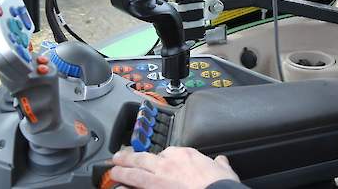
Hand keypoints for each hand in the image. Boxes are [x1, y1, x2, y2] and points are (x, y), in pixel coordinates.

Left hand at [109, 147, 238, 188]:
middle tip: (119, 157)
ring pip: (135, 171)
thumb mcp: (224, 169)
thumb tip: (220, 161)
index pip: (167, 152)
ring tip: (114, 171)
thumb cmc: (219, 185)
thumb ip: (219, 163)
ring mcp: (158, 178)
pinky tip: (119, 188)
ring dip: (122, 170)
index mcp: (185, 155)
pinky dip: (126, 188)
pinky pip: (136, 188)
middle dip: (130, 157)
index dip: (160, 157)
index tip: (157, 160)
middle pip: (144, 157)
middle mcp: (168, 164)